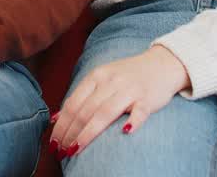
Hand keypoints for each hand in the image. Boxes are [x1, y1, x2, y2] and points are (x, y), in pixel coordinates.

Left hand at [49, 45, 189, 158]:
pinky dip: (133, 121)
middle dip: (70, 133)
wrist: (162, 64)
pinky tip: (125, 132)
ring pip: (105, 113)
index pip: (73, 103)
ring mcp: (129, 90)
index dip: (62, 125)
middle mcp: (111, 81)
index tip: (54, 143)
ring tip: (75, 150)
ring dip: (88, 134)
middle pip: (85, 111)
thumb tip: (56, 118)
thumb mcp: (102, 79)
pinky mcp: (147, 99)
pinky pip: (139, 111)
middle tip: (61, 151)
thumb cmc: (128, 75)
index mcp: (97, 76)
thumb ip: (81, 96)